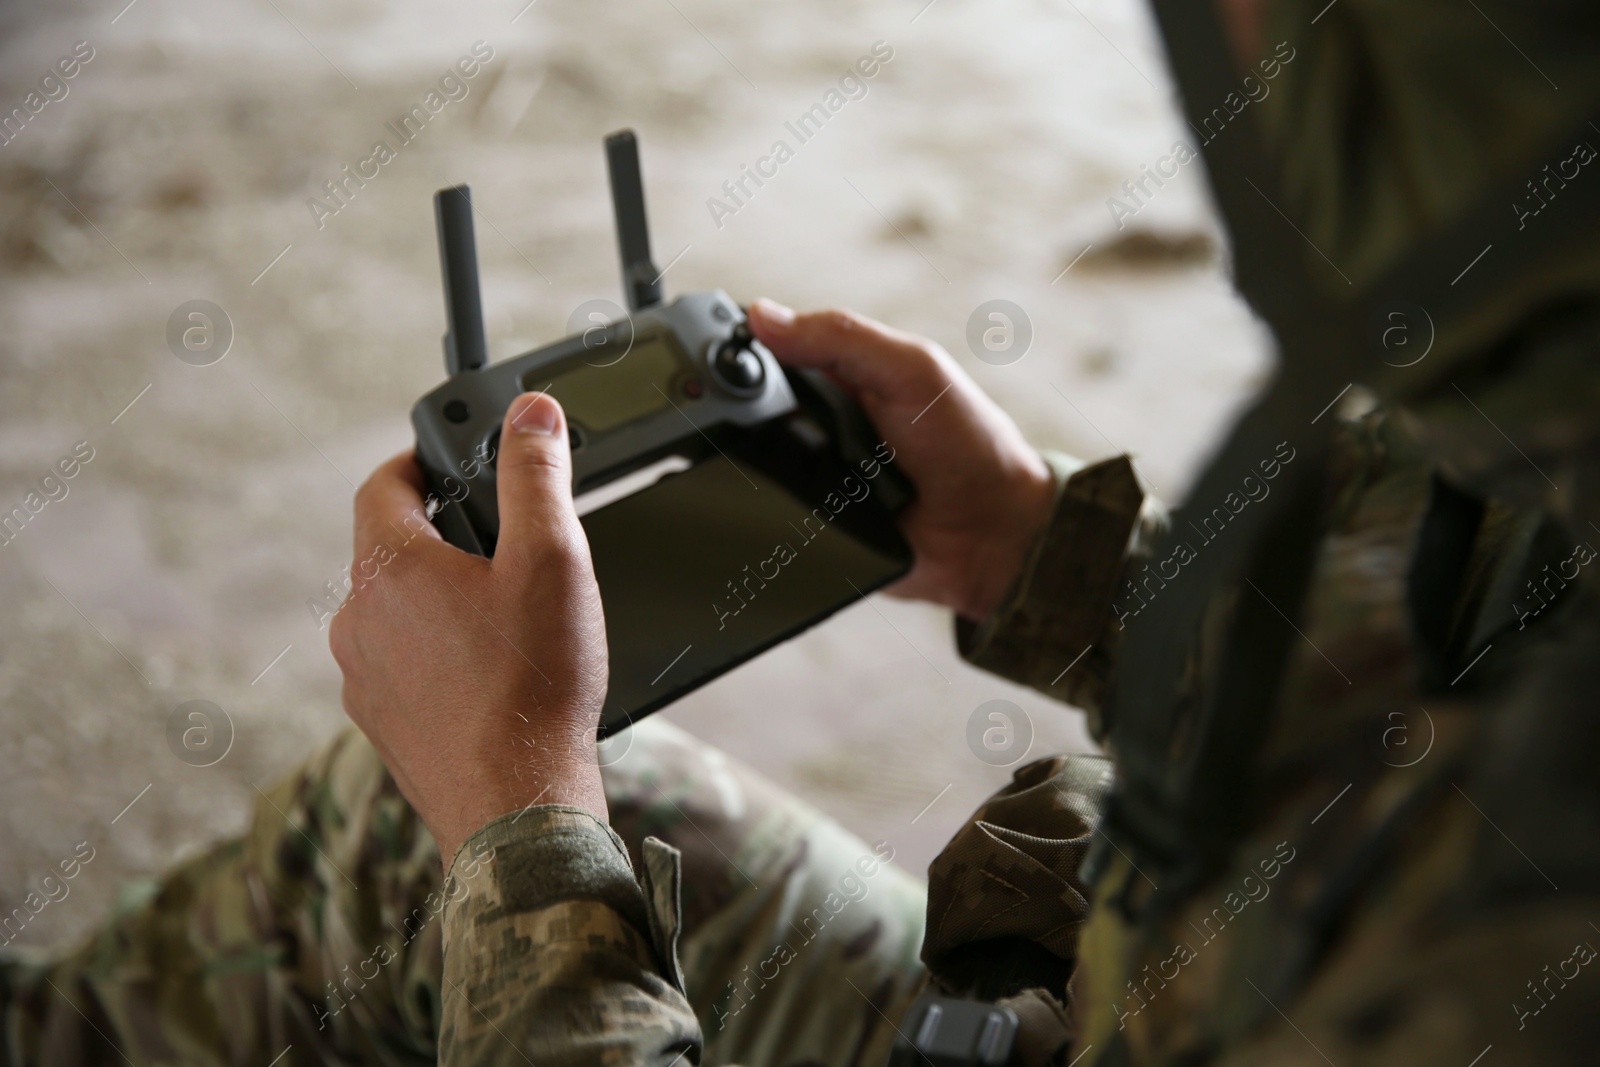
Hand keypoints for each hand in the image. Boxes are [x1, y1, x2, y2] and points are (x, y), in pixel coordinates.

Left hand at [328, 393, 608, 862]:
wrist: (518, 806)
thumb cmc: (534, 684)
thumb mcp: (552, 559)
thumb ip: (537, 476)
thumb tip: (531, 413)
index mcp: (388, 568)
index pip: (384, 483)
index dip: (420, 461)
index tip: (453, 460)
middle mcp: (358, 622)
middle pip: (391, 551)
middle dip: (444, 538)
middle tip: (505, 543)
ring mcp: (363, 680)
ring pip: (397, 614)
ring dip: (441, 602)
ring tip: (509, 619)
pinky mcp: (383, 727)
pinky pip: (405, 668)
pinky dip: (441, 658)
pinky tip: (495, 676)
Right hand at [747, 299, 1054, 621]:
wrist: (994, 535)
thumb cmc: (969, 443)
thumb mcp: (911, 372)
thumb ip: (842, 339)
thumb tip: (762, 315)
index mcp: (839, 375)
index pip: (766, 353)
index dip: (733, 350)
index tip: (700, 351)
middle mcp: (819, 424)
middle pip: (746, 414)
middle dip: (740, 419)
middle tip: (762, 421)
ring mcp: (812, 477)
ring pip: (750, 469)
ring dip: (757, 470)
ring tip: (801, 470)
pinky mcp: (812, 526)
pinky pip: (771, 519)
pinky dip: (772, 513)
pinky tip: (790, 507)